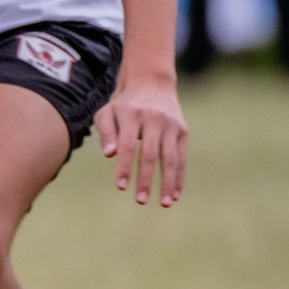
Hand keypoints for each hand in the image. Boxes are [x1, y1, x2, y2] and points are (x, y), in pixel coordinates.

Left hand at [96, 69, 186, 208]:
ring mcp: (171, 125)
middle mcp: (153, 120)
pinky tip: (175, 194)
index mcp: (131, 115)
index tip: (121, 187)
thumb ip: (106, 132)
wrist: (152, 84)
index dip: (124, 167)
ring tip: (163, 204)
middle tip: (140, 201)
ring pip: (170, 158)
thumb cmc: (123, 105)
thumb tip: (109, 155)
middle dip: (145, 179)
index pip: (127, 146)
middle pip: (149, 154)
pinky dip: (179, 177)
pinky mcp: (183, 131)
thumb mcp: (107, 113)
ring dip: (167, 182)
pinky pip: (182, 157)